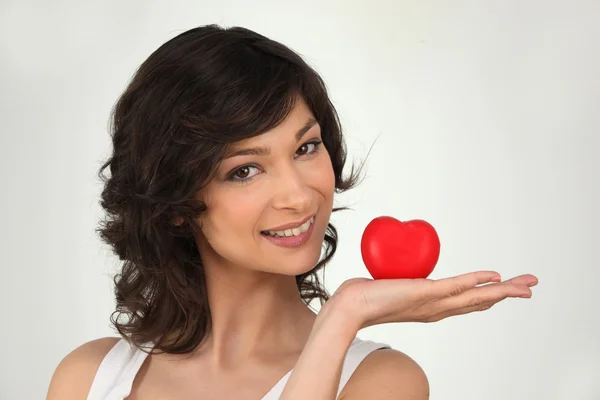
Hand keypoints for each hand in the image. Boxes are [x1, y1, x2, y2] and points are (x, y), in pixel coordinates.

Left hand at [329, 271, 537, 330]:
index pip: (467, 302)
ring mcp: (433, 303)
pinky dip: (477, 281)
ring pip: (476, 296)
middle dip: (508, 293)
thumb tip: (400, 269)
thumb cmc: (366, 297)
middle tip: (531, 286)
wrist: (352, 305)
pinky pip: (456, 286)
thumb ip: (400, 280)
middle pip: (480, 301)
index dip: (489, 295)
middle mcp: (437, 309)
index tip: (505, 286)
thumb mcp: (392, 287)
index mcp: (432, 308)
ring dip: (503, 289)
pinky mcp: (425, 294)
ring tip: (526, 285)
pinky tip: (495, 277)